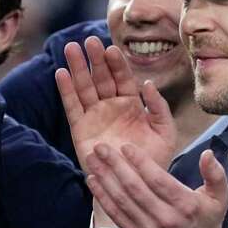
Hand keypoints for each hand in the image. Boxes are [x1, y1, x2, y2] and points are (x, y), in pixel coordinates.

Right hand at [55, 37, 176, 226]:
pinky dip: (66, 90)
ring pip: (84, 87)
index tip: (111, 49)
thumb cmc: (153, 160)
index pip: (123, 78)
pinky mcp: (80, 129)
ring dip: (77, 67)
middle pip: (101, 77)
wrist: (135, 186)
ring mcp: (95, 116)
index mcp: (132, 104)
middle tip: (89, 41)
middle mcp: (111, 106)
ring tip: (71, 48)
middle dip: (95, 59)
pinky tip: (61, 73)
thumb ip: (160, 108)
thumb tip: (147, 83)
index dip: (117, 64)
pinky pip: (72, 106)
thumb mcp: (166, 133)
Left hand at [87, 145, 227, 227]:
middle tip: (101, 146)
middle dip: (115, 164)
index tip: (125, 146)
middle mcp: (165, 217)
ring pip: (122, 199)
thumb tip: (207, 153)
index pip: (158, 180)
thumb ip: (215, 174)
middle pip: (135, 187)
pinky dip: (102, 196)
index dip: (140, 162)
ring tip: (92, 158)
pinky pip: (115, 214)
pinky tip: (92, 180)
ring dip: (104, 177)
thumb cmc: (206, 222)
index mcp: (185, 205)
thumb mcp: (219, 198)